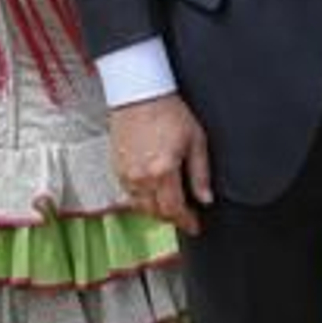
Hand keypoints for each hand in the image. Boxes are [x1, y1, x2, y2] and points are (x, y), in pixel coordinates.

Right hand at [109, 93, 211, 236]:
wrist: (140, 95)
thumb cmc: (169, 112)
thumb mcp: (196, 140)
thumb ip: (201, 174)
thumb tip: (206, 198)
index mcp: (162, 171)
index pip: (174, 209)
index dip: (186, 222)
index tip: (195, 226)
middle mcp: (140, 177)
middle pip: (156, 212)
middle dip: (172, 218)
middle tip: (186, 217)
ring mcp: (125, 174)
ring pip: (141, 206)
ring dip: (156, 210)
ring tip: (172, 206)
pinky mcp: (115, 169)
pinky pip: (129, 195)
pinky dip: (142, 200)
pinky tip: (153, 193)